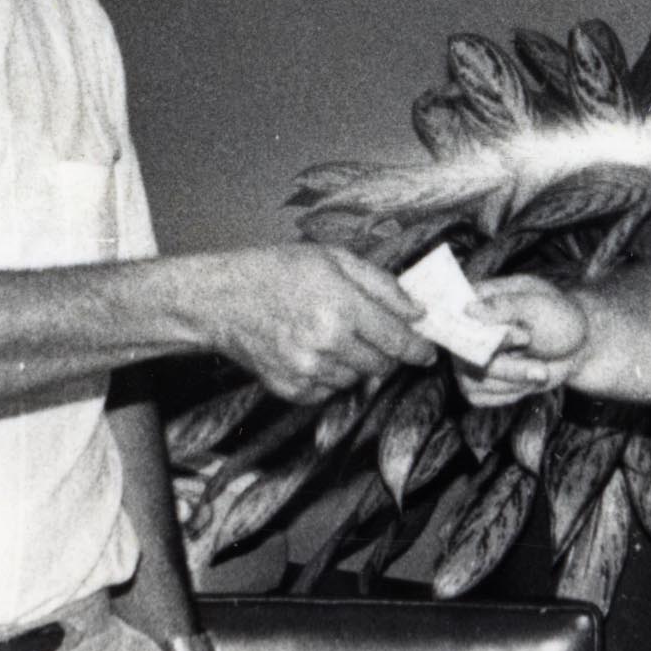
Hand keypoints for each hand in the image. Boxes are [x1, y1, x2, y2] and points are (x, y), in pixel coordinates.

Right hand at [205, 246, 432, 402]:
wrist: (223, 300)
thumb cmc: (278, 272)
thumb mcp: (334, 259)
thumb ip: (381, 285)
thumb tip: (418, 312)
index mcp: (341, 306)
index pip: (397, 340)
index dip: (418, 348)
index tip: (427, 352)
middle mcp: (326, 342)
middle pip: (382, 364)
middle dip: (386, 352)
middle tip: (373, 334)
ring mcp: (308, 370)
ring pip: (358, 379)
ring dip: (357, 363)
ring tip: (332, 336)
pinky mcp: (292, 389)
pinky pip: (331, 391)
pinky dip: (331, 376)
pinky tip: (314, 351)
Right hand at [458, 275, 589, 405]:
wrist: (576, 347)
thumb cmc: (559, 319)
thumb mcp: (539, 306)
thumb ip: (506, 305)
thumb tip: (470, 309)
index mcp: (476, 299)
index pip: (453, 318)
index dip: (479, 336)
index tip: (522, 339)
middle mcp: (466, 329)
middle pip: (465, 356)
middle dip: (507, 366)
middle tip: (539, 363)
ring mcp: (469, 356)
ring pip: (472, 380)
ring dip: (513, 381)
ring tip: (539, 370)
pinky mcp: (478, 381)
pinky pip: (479, 396)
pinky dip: (508, 393)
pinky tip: (525, 380)